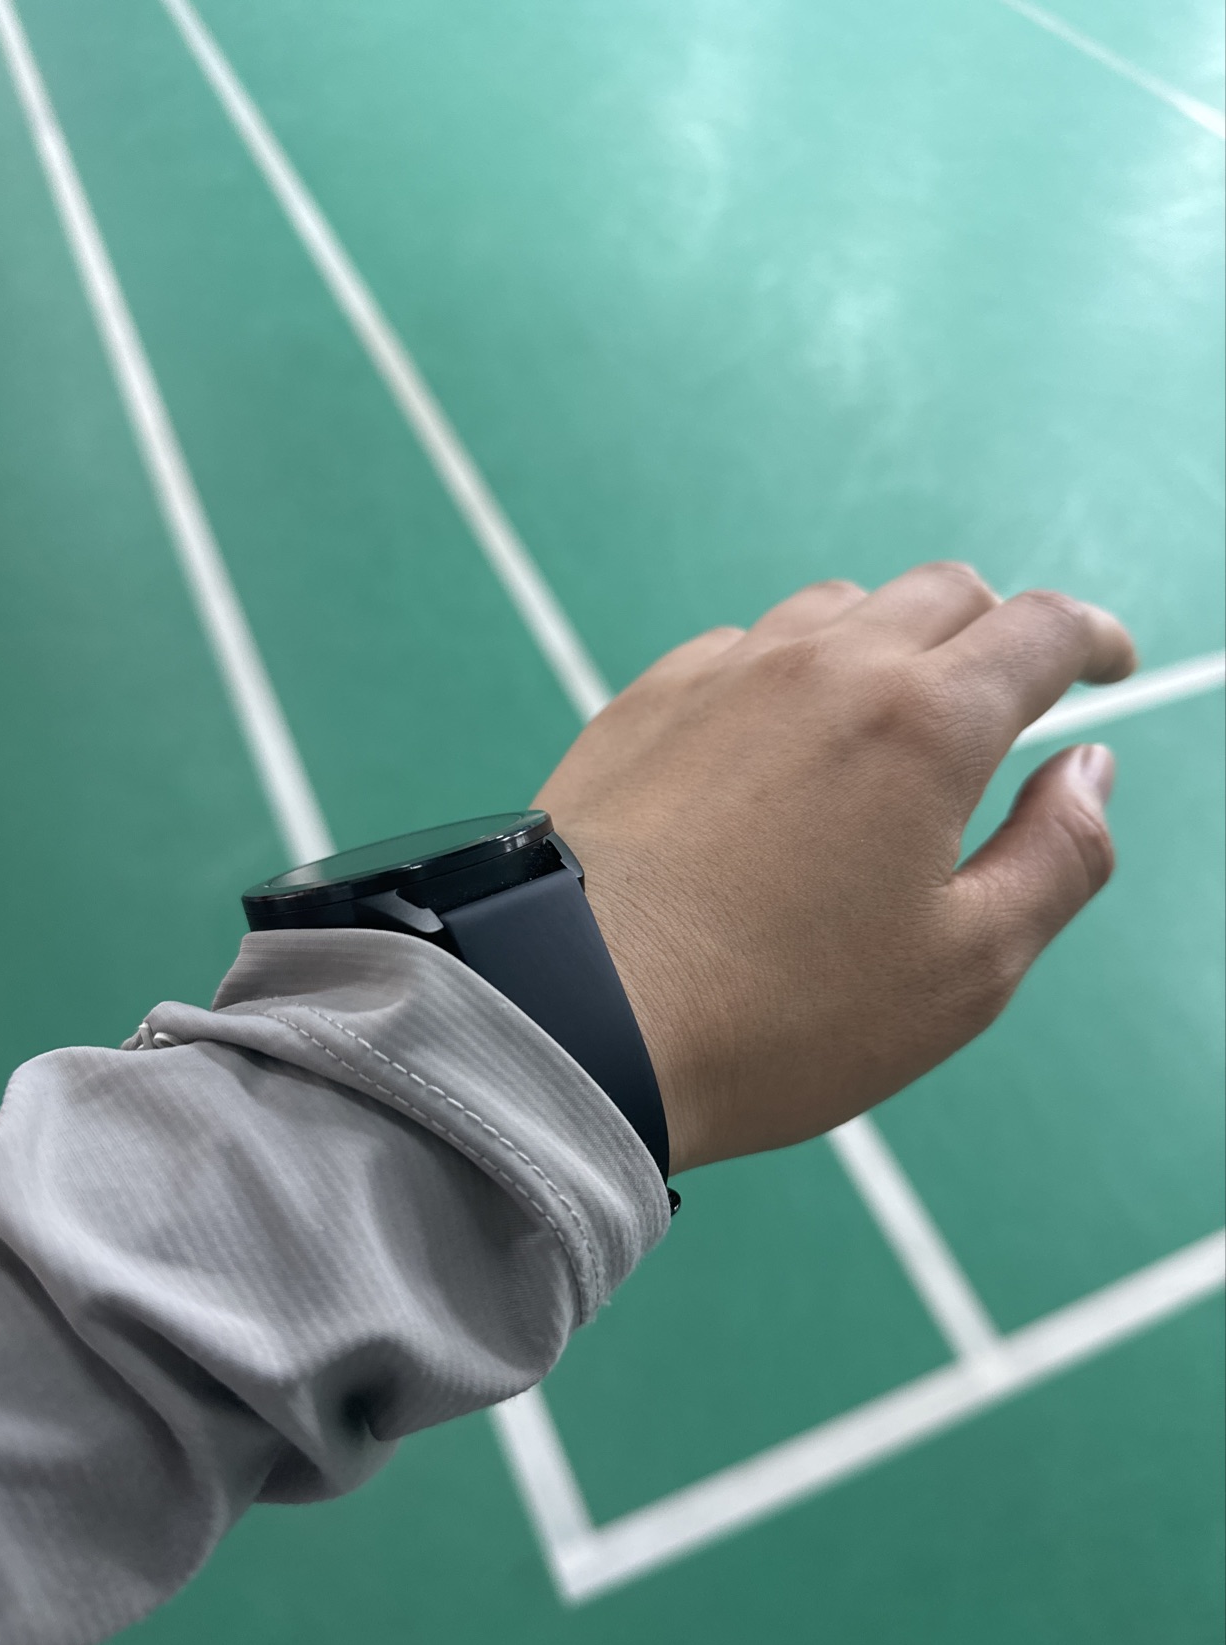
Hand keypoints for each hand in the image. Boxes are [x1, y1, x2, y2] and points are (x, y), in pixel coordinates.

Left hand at [535, 563, 1135, 1174]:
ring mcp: (723, 672)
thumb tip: (1090, 768)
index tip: (1107, 665)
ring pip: (837, 608)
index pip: (1039, 630)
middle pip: (943, 593)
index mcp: (923, 721)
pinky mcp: (644, 700)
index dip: (1091, 639)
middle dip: (996, 633)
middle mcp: (824, 665)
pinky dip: (788, 672)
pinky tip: (775, 746)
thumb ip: (1058, 857)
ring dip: (887, 644)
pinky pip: (741, 649)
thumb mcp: (965, 970)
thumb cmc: (781, 1015)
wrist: (572, 1017)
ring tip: (888, 724)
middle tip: (1004, 701)